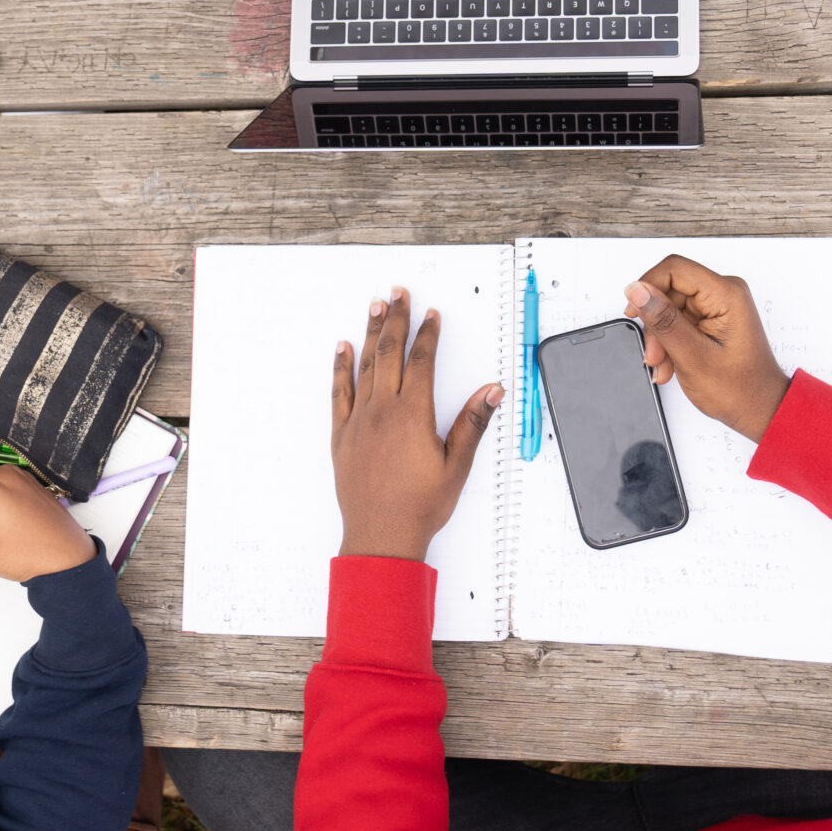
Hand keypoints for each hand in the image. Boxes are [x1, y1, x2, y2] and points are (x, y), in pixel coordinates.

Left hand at [330, 286, 500, 560]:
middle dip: (396, 321)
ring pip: (364, 366)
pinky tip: (342, 348)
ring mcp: (358, 421)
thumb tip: (492, 391)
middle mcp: (382, 411)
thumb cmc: (420, 506)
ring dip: (370, 334)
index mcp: (412, 415)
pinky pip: (339, 392)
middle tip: (398, 294)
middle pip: (390, 354)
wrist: (380, 536)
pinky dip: (341, 368)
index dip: (428, 335)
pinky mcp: (342, 435)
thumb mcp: (456, 466)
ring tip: (375, 306)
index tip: (431, 315)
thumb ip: (472, 424)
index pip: (422, 362)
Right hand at [625, 255, 791, 443]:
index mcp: (726, 295)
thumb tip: (637, 290)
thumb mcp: (692, 356)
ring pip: (669, 308)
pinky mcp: (711, 318)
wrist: (759, 410)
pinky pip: (678, 321)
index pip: (674, 269)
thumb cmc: (740, 389)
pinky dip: (670, 342)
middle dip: (655, 323)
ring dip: (661, 337)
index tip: (634, 312)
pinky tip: (670, 364)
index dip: (647, 287)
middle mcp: (723, 294)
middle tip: (653, 354)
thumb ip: (663, 320)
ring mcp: (717, 306)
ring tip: (663, 365)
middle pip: (669, 290)